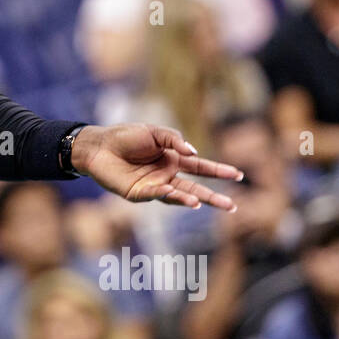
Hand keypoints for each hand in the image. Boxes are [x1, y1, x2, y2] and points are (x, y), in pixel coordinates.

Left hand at [70, 123, 242, 210]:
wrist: (99, 145)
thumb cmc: (126, 136)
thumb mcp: (155, 132)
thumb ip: (175, 140)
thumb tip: (195, 153)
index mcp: (173, 158)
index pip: (201, 167)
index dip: (219, 171)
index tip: (238, 174)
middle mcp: (167, 175)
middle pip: (195, 189)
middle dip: (213, 197)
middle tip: (232, 207)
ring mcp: (154, 186)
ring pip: (177, 196)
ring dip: (189, 200)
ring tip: (200, 203)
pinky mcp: (138, 194)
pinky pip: (153, 194)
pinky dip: (162, 192)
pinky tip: (169, 190)